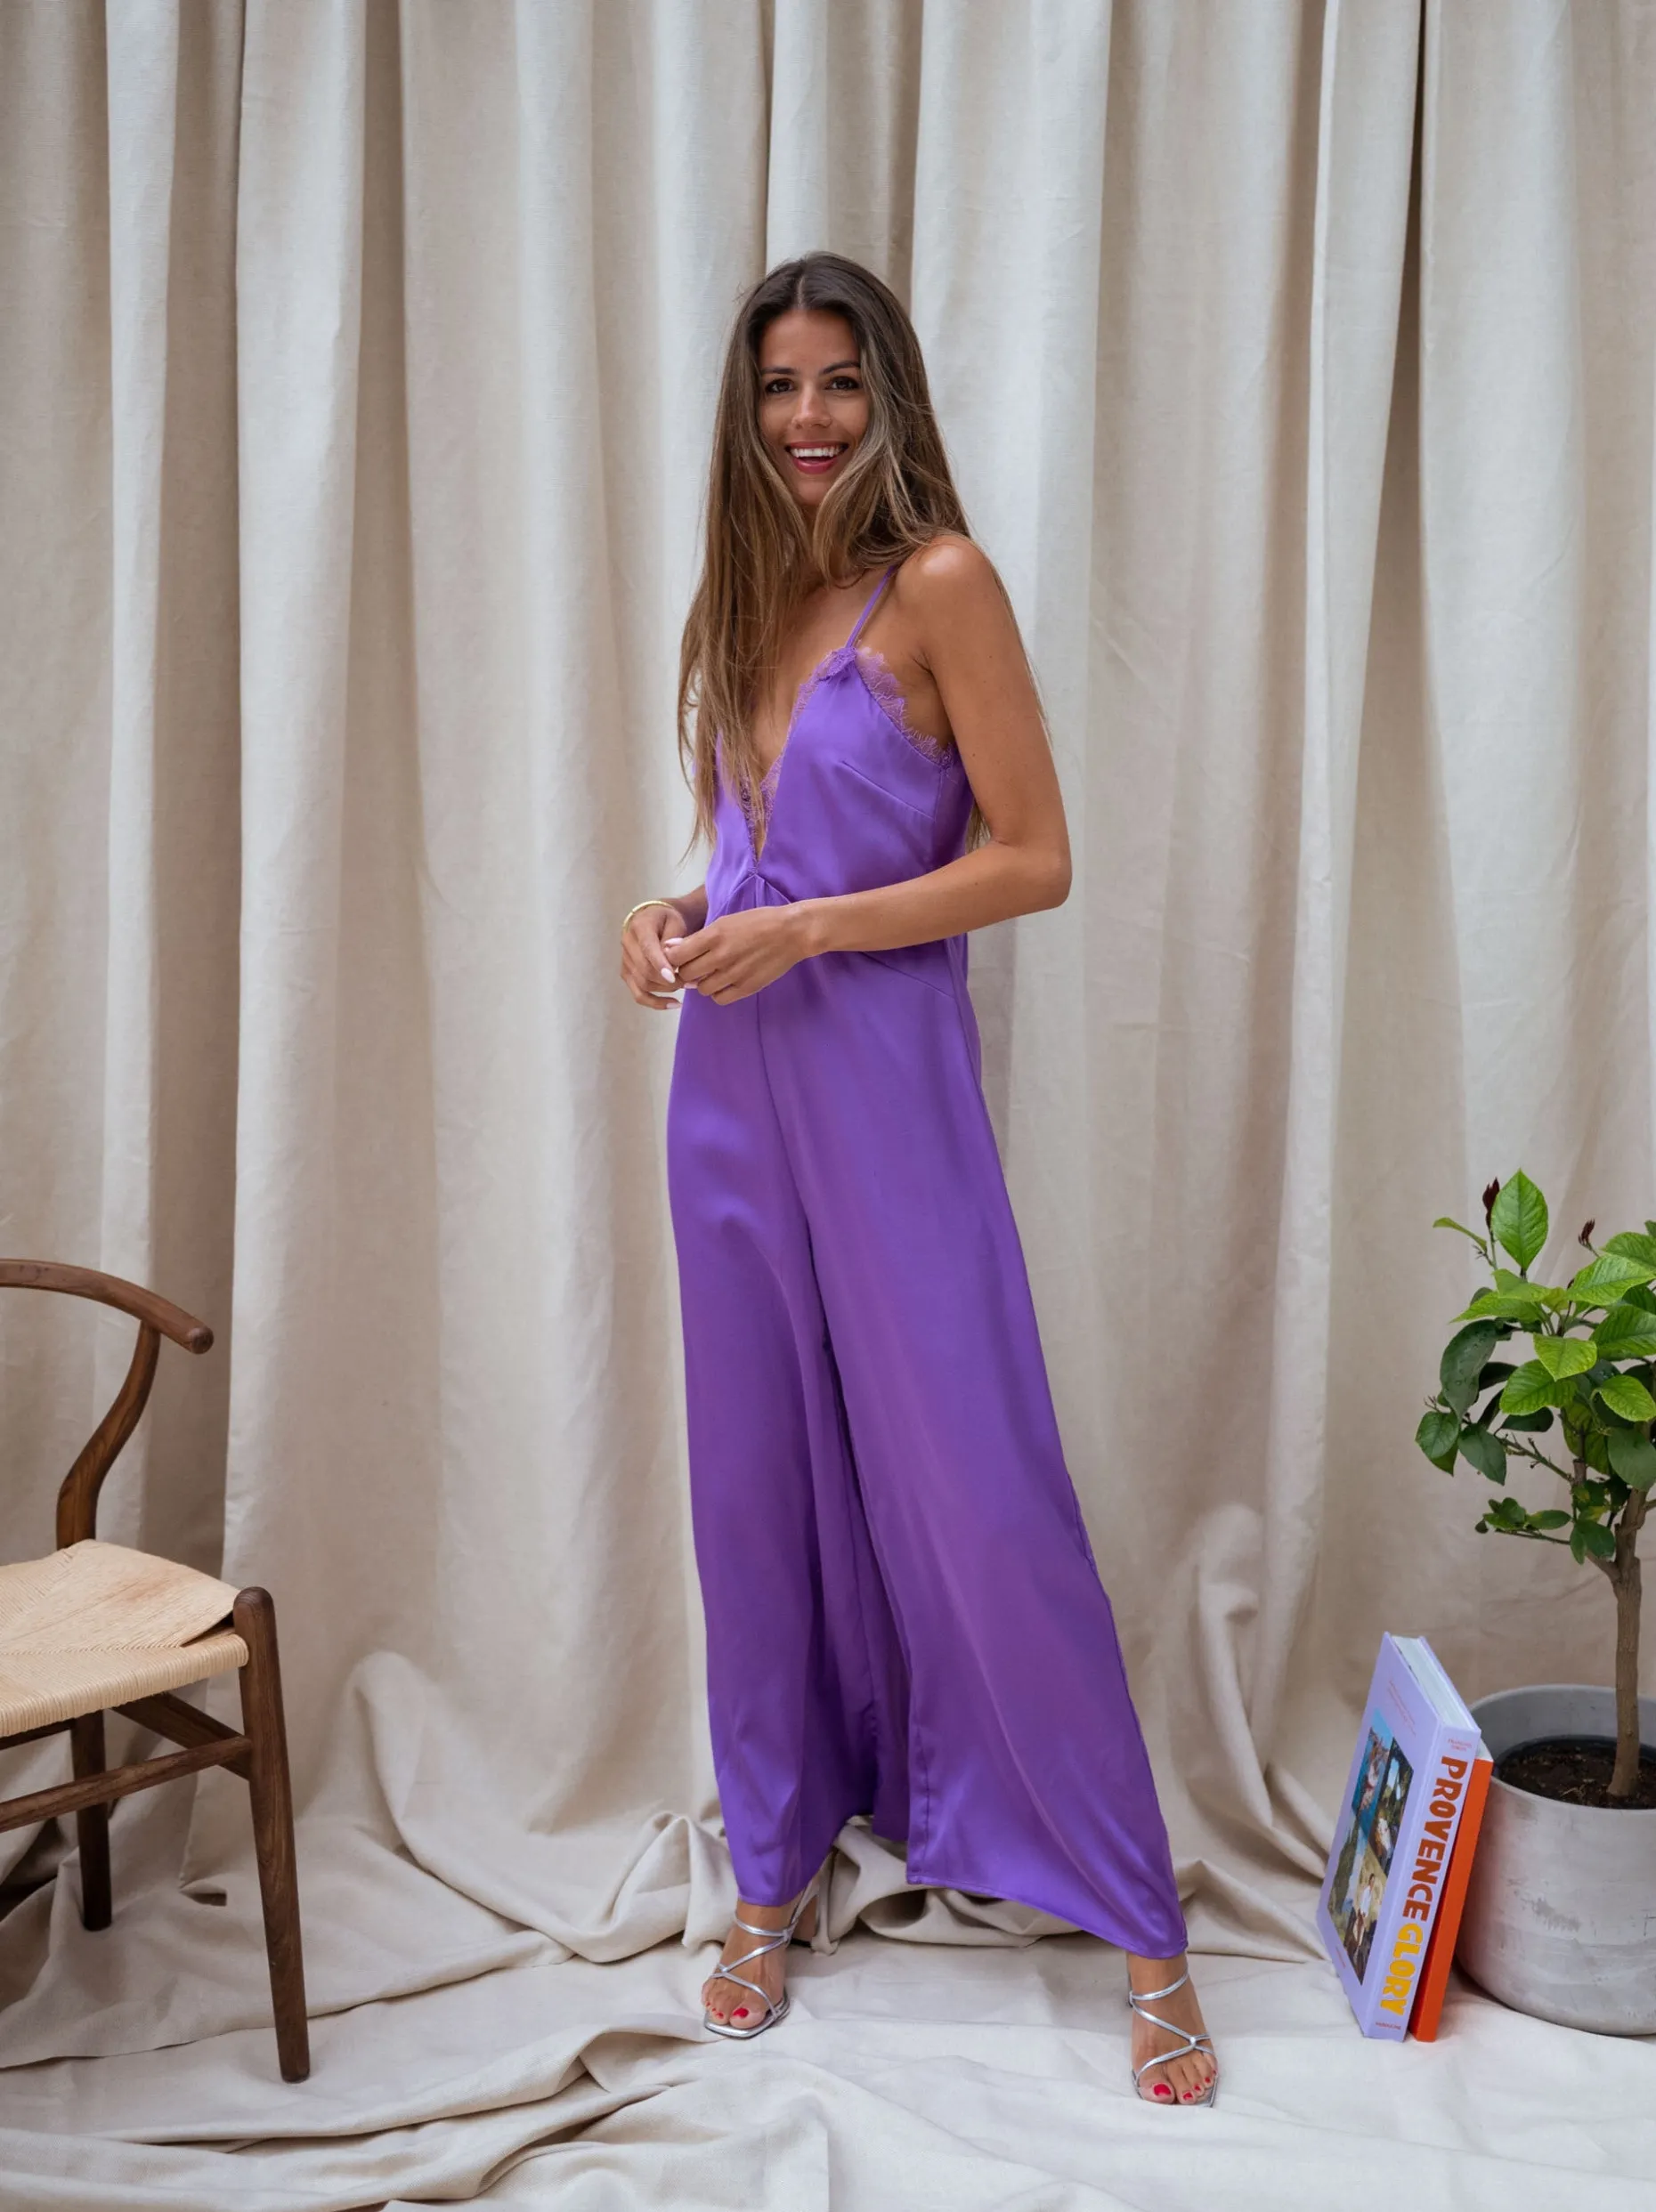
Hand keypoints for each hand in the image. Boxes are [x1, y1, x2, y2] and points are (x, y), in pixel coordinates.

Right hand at [620, 902, 687, 1009]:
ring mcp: (625, 960)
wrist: (654, 919)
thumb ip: (673, 940)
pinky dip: (655, 1003)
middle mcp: (627, 944)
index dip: (659, 964)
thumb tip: (672, 962)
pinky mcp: (627, 973)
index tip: (673, 977)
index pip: (647, 949)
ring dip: (665, 991)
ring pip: (642, 984)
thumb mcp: (675, 922)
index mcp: (639, 927)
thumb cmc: (668, 920)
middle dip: (667, 981)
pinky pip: (639, 994)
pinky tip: (674, 1004)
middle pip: (644, 970)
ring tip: (686, 987)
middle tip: (690, 982)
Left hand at [664, 905, 814, 1004]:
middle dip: (686, 971)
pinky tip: (724, 983)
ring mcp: (734, 974)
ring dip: (702, 983)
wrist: (791, 932)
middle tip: (696, 966)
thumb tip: (670, 948)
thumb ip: (698, 937)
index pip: (677, 955)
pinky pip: (719, 999)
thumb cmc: (758, 922)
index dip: (674, 958)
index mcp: (714, 935)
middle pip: (686, 974)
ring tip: (713, 973)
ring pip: (701, 989)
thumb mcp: (726, 921)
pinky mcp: (746, 987)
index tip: (680, 957)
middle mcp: (721, 956)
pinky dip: (718, 993)